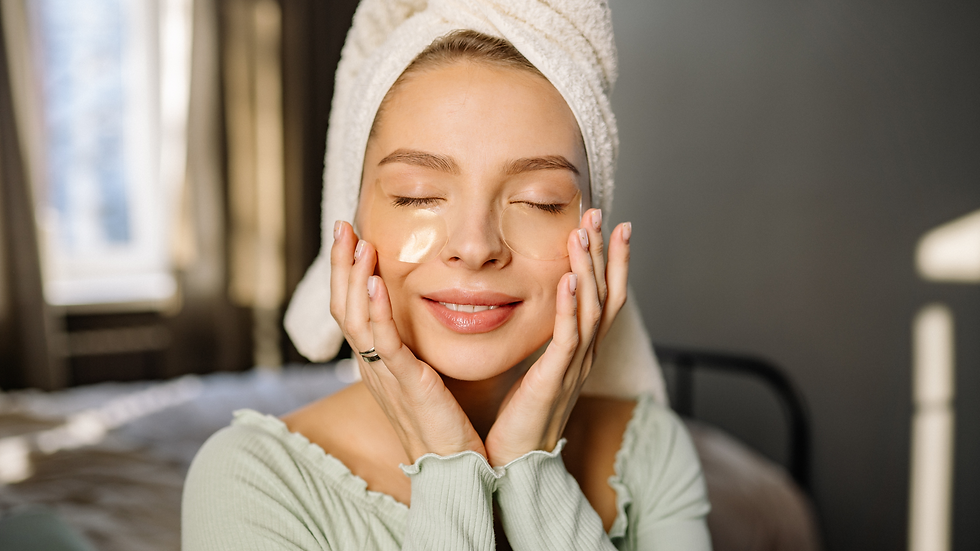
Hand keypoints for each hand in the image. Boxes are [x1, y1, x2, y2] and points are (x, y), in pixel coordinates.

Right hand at [329, 221, 485, 462]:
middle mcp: (372, 367)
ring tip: (358, 242)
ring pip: (356, 318)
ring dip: (355, 277)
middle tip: (343, 225)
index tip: (352, 237)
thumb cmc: (444, 424)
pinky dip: (377, 310)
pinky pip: (384, 342)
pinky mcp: (406, 384)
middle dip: (341, 265)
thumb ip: (417, 349)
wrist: (453, 468)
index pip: (352, 309)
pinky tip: (376, 282)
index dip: (347, 272)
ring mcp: (385, 375)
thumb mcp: (424, 378)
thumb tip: (422, 319)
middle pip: (344, 307)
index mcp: (376, 363)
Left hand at [484, 209, 629, 466]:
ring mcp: (574, 368)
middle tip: (602, 215)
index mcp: (580, 352)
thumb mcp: (537, 372)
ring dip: (590, 269)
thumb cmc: (520, 420)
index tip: (610, 227)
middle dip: (606, 254)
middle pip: (607, 296)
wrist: (517, 465)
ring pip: (592, 310)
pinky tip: (569, 279)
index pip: (604, 298)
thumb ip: (543, 343)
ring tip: (584, 234)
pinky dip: (572, 307)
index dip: (611, 262)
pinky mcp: (554, 380)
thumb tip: (538, 314)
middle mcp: (584, 356)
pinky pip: (568, 338)